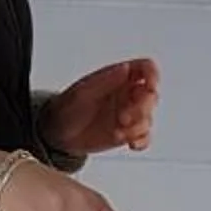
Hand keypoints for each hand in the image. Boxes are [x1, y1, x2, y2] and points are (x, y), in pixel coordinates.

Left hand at [39, 58, 158, 158]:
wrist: (57, 134)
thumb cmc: (67, 108)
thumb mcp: (83, 92)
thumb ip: (106, 80)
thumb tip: (126, 68)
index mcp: (118, 77)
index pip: (145, 68)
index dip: (153, 76)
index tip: (149, 88)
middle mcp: (126, 94)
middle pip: (151, 95)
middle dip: (142, 108)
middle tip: (124, 117)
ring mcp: (128, 114)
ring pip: (148, 117)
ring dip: (138, 126)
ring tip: (118, 131)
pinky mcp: (127, 132)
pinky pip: (145, 136)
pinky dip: (141, 140)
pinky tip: (130, 142)